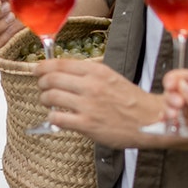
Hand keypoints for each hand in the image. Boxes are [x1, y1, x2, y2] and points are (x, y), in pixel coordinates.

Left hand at [33, 59, 187, 149]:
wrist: (150, 120)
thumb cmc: (132, 100)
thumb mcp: (111, 77)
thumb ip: (89, 75)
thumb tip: (66, 74)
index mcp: (97, 71)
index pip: (61, 63)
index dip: (43, 66)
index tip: (37, 69)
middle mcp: (91, 85)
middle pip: (51, 79)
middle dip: (42, 83)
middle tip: (42, 87)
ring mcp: (88, 105)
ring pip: (51, 97)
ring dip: (45, 99)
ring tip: (48, 102)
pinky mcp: (87, 124)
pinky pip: (58, 118)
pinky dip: (53, 116)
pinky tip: (57, 117)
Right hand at [161, 70, 187, 165]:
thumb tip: (181, 85)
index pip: (187, 77)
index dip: (174, 80)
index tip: (169, 87)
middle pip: (177, 92)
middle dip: (171, 98)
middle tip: (176, 107)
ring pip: (175, 108)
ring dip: (169, 111)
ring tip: (172, 118)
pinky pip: (177, 124)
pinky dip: (169, 125)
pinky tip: (168, 126)